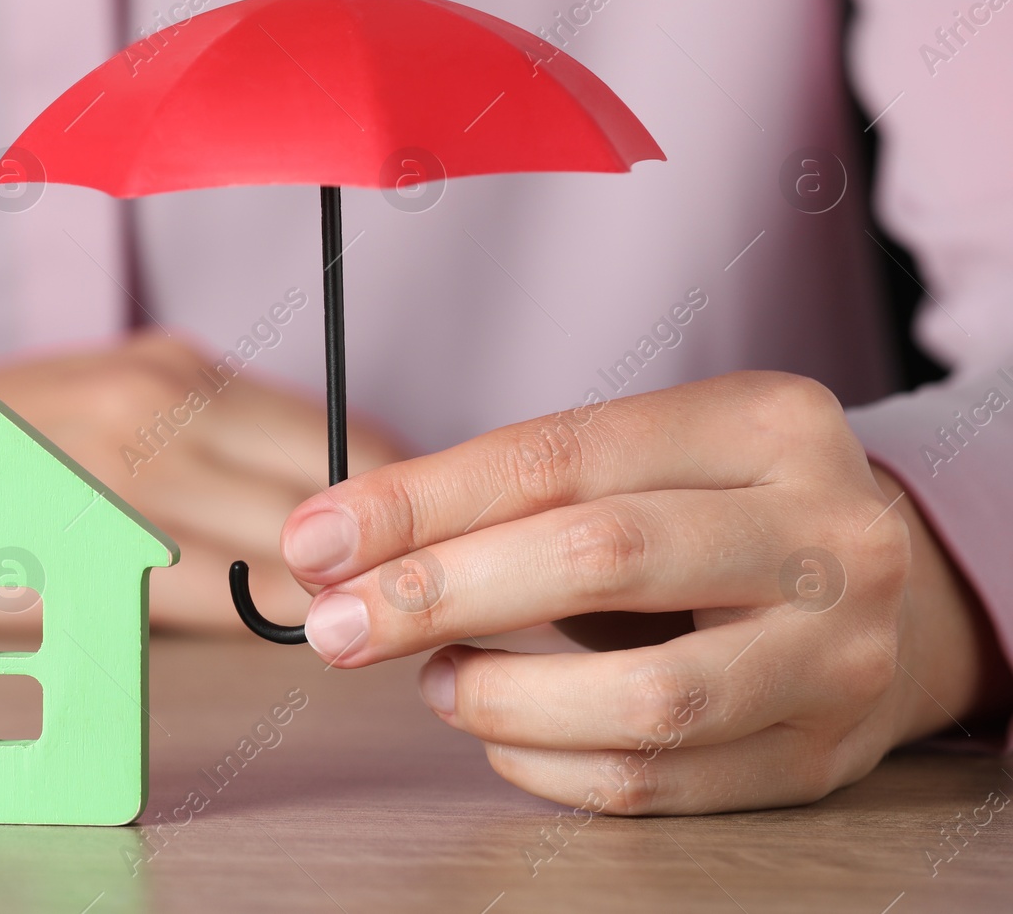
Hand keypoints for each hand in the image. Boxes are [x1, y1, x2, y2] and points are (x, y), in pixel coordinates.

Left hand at [279, 371, 1011, 813]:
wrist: (890, 589)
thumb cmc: (718, 512)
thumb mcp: (641, 464)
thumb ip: (511, 496)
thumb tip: (339, 547)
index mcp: (765, 422)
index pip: (559, 455)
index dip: (420, 502)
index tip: (316, 541)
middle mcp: (821, 531)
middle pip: (600, 557)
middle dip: (440, 593)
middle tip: (338, 624)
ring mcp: (837, 653)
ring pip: (645, 697)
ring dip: (503, 697)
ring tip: (435, 683)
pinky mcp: (822, 754)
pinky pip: (662, 783)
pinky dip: (551, 767)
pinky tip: (501, 734)